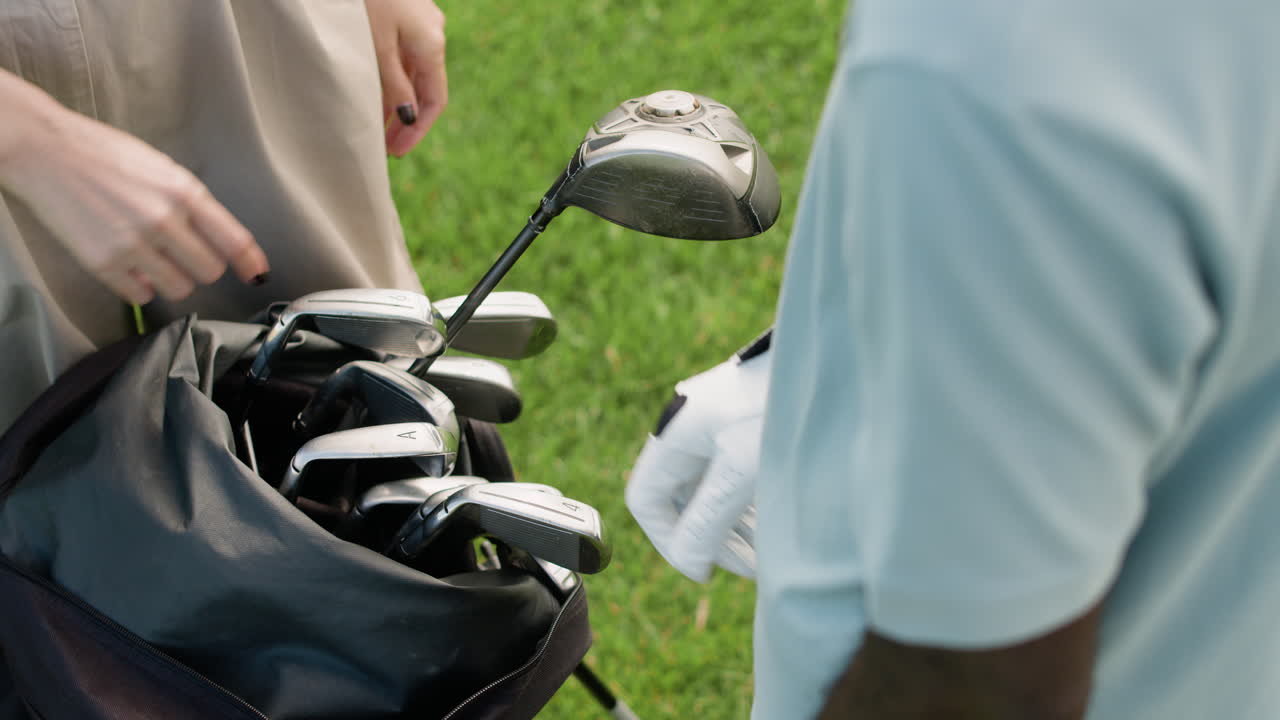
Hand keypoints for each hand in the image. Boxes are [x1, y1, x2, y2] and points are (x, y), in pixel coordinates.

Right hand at [0, 75, 268, 304]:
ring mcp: (133, 244)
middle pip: (210, 271)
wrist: (45, 150)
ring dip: (173, 280)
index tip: (256, 275)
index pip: (234, 239)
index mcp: (184, 192)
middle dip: (201, 267)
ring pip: (180, 288)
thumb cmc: (104, 154)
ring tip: (155, 261)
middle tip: (183, 256)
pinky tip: (132, 270)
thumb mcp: (161, 168)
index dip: (250, 262)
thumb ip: (189, 202)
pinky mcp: (103, 262)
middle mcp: (164, 220)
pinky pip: (140, 295)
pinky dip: (139, 288)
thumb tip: (216, 237)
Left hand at [365, 0, 447, 156]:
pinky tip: (369, 88)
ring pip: (409, 70)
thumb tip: (407, 118)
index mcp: (432, 43)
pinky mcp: (399, 13)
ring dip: (393, 98)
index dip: (417, 130)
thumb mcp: (375, 46)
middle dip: (403, 118)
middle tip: (382, 145)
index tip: (396, 150)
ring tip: (371, 122)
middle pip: (422, 86)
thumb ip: (393, 84)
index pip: (434, 100)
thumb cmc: (362, 0)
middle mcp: (430, 33)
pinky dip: (387, 75)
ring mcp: (416, 21)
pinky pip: (399, 52)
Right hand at [625, 330, 771, 581]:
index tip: (705, 569)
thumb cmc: (789, 404)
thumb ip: (708, 520)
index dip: (670, 542)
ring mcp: (722, 422)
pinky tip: (781, 521)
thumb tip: (689, 563)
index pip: (647, 500)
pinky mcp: (751, 421)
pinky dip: (753, 501)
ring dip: (736, 525)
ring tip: (770, 554)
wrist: (840, 355)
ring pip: (713, 487)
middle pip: (681, 497)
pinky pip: (737, 472)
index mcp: (678, 433)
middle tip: (750, 568)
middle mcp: (694, 426)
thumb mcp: (743, 471)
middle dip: (710, 537)